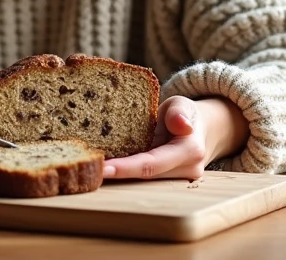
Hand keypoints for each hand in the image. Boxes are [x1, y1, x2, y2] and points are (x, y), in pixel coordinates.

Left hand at [101, 96, 247, 180]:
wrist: (200, 129)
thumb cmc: (186, 113)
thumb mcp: (183, 104)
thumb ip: (179, 112)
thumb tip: (181, 125)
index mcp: (190, 151)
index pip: (152, 164)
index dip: (126, 167)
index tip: (102, 168)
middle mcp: (186, 171)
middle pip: (144, 177)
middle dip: (116, 175)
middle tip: (85, 169)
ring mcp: (177, 180)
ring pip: (143, 180)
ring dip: (117, 176)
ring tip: (88, 169)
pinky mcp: (167, 182)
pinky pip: (143, 178)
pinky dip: (123, 173)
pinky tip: (101, 169)